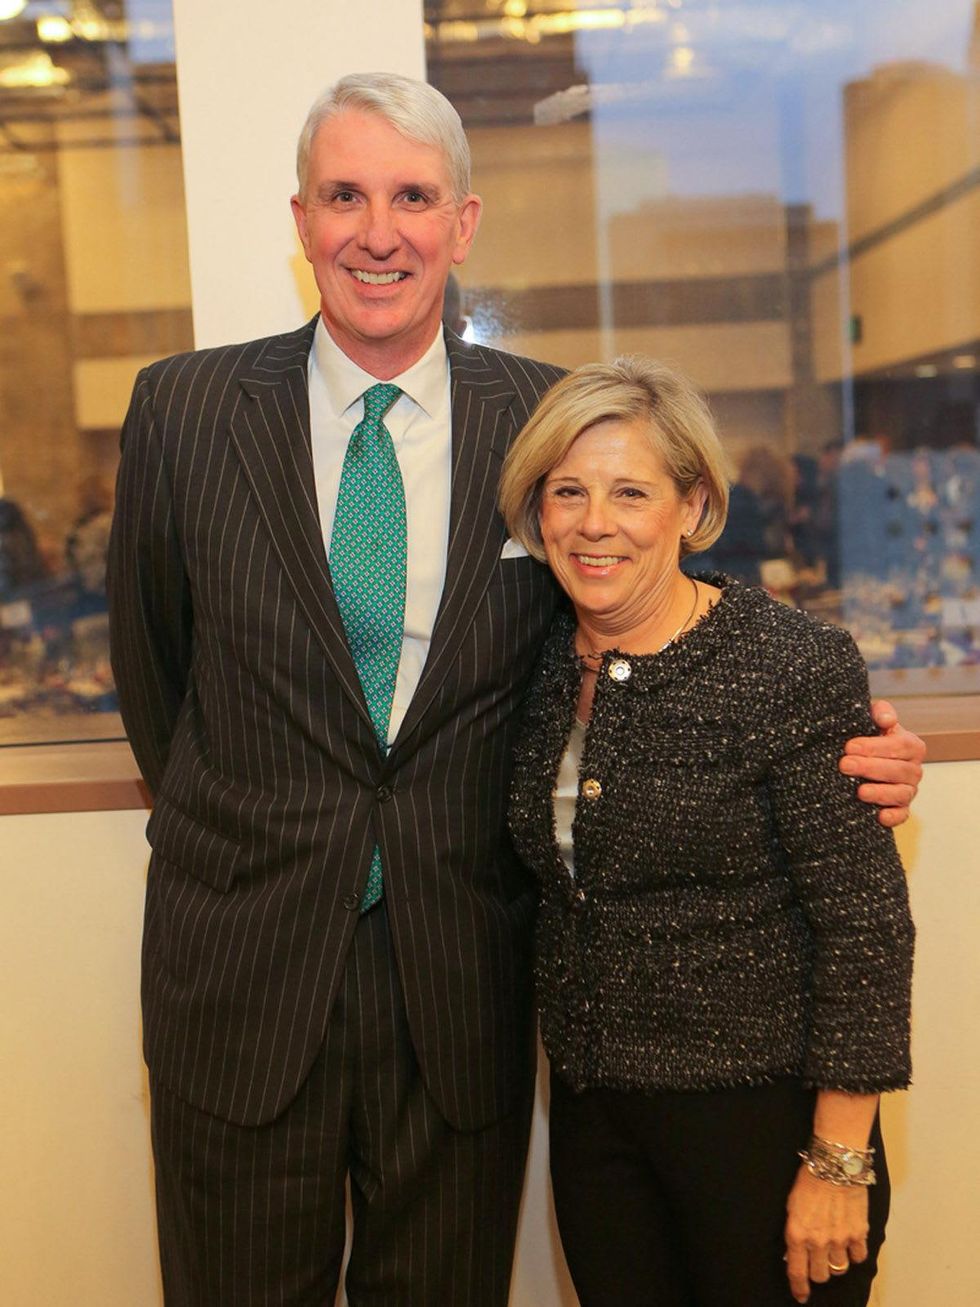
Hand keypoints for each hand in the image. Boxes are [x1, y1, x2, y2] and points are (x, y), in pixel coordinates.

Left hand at [784, 1167, 868, 1302]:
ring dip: (836, 1262)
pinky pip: (859, 1257)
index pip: (797, 1272)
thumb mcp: (792, 1206)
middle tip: (818, 1261)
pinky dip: (855, 1253)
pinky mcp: (859, 1234)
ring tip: (834, 1248)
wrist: (834, 1165)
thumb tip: (796, 1251)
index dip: (799, 1288)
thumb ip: (796, 1231)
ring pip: (839, 1269)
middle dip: (818, 1271)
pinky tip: (851, 1243)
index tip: (801, 1295)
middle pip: (820, 1275)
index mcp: (797, 1234)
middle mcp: (818, 1242)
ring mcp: (840, 1240)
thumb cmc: (809, 1180)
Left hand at [839, 699, 924, 826]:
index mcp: (911, 746)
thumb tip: (885, 720)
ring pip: (901, 793)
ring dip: (880, 793)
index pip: (900, 745)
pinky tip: (878, 816)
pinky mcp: (900, 808)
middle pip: (900, 770)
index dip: (875, 746)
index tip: (849, 747)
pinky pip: (902, 815)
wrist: (862, 758)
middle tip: (845, 765)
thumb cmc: (869, 737)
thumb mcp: (874, 720)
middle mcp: (913, 769)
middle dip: (871, 768)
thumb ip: (881, 712)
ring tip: (859, 791)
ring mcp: (908, 790)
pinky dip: (893, 816)